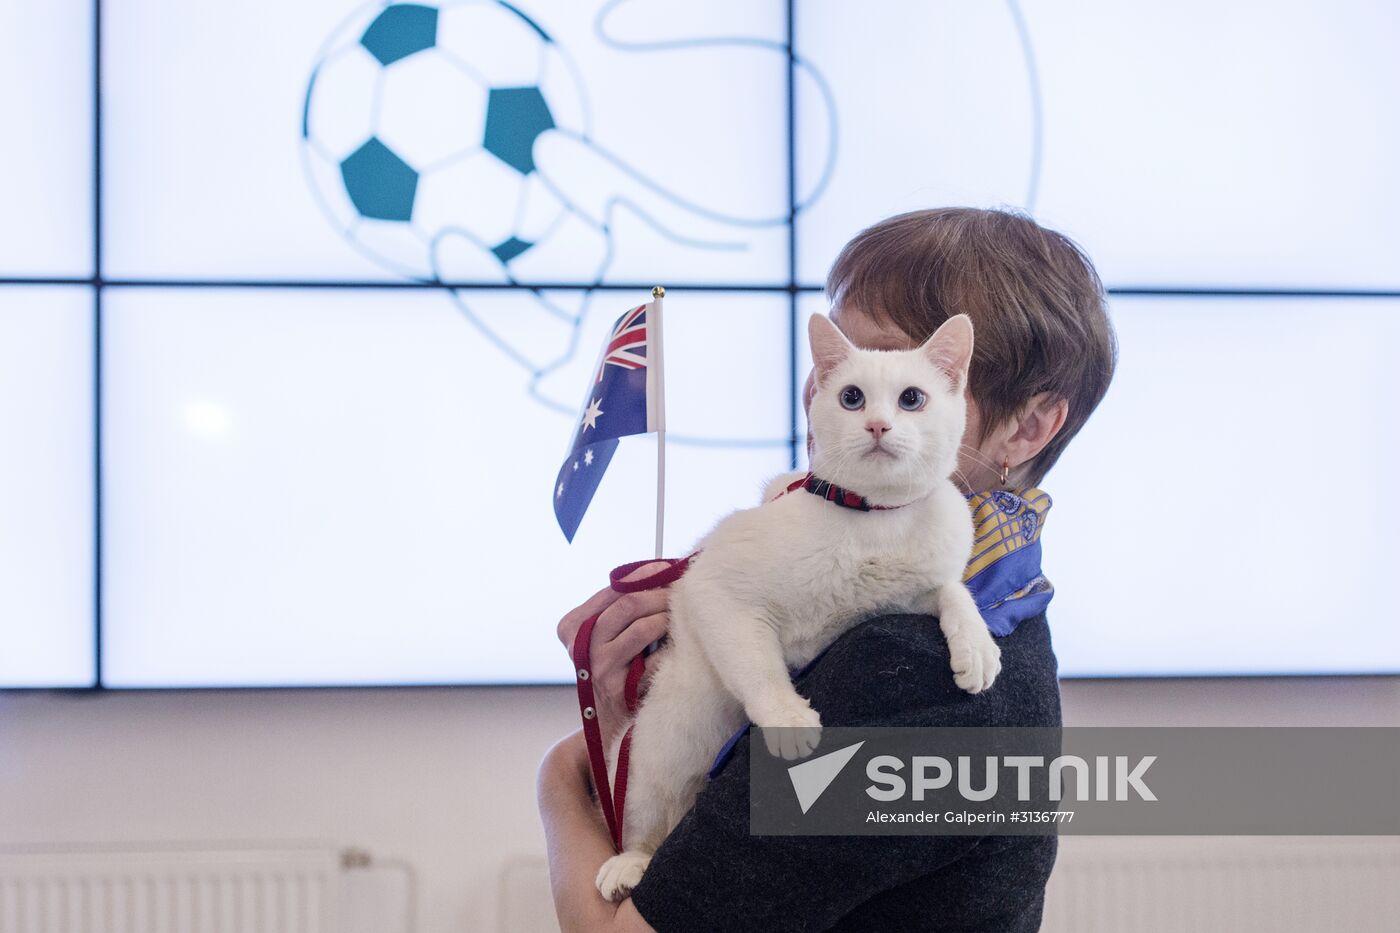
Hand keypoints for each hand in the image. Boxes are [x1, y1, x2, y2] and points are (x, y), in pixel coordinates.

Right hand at [557, 562, 672, 750]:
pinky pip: (654, 658)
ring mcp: (598, 667)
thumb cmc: (613, 668)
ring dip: (666, 618)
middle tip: (681, 591)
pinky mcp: (618, 688)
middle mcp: (579, 645)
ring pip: (641, 628)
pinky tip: (675, 646)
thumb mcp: (603, 635)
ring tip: (679, 617)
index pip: (612, 590)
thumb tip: (659, 570)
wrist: (607, 721)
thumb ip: (619, 606)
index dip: (643, 576)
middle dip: (660, 594)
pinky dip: (669, 648)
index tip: (666, 567)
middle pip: (627, 604)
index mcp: (572, 626)